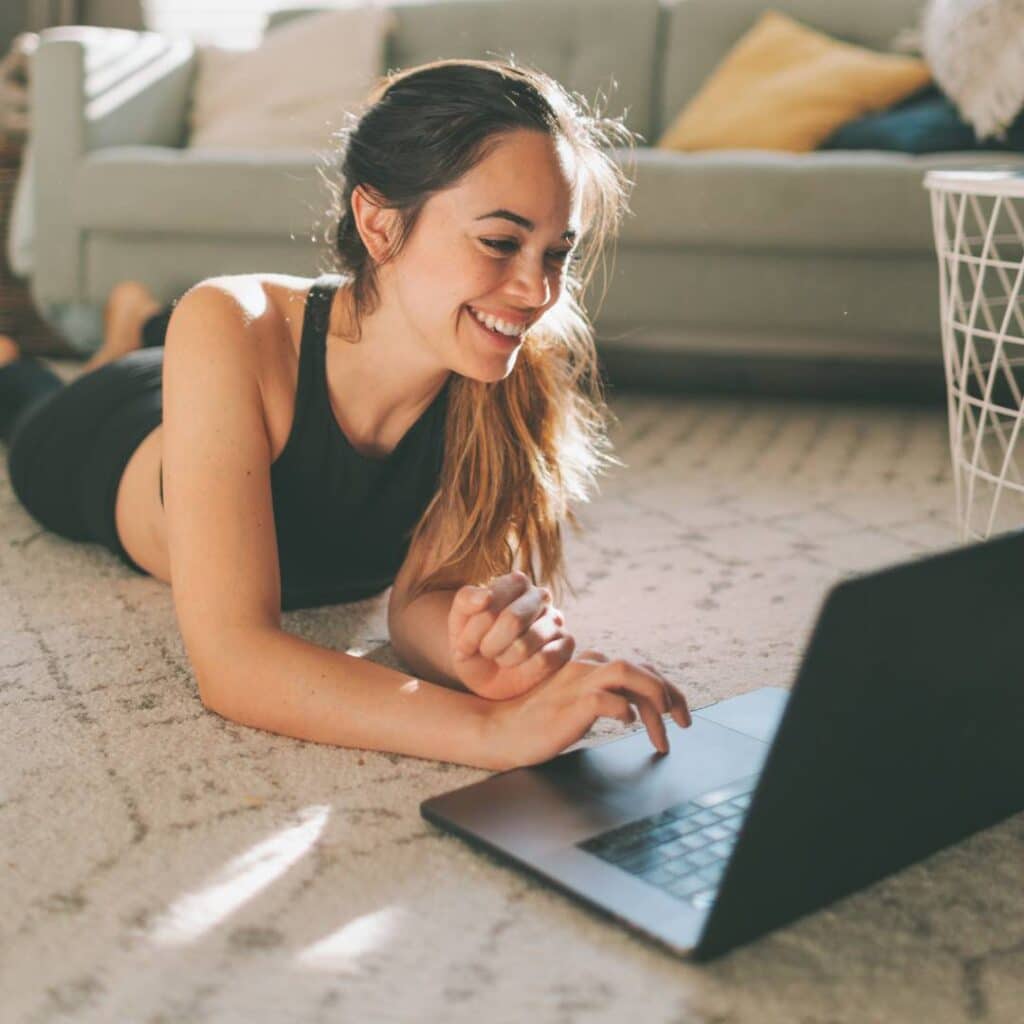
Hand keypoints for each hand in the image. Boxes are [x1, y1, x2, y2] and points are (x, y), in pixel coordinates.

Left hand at [448, 570, 575, 700]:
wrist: (486, 676)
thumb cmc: (474, 642)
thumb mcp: (458, 620)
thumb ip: (466, 600)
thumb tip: (486, 596)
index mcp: (516, 582)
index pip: (491, 602)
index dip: (473, 629)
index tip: (464, 643)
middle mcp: (541, 596)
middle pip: (512, 620)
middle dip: (489, 644)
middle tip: (485, 652)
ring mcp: (556, 620)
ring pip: (526, 644)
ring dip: (504, 659)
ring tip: (502, 658)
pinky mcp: (566, 645)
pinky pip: (544, 660)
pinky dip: (524, 670)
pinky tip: (521, 668)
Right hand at [481, 649, 692, 769]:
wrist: (501, 731)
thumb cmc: (539, 722)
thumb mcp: (578, 702)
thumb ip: (604, 695)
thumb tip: (639, 706)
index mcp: (589, 664)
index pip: (638, 666)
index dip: (665, 686)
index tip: (678, 713)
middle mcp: (585, 666)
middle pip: (639, 667)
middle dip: (669, 693)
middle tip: (684, 722)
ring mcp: (576, 682)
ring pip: (627, 672)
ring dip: (654, 696)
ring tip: (665, 726)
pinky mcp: (570, 704)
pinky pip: (606, 699)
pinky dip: (625, 710)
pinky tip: (628, 725)